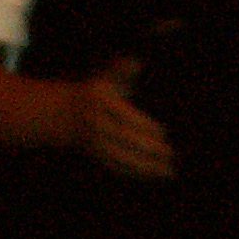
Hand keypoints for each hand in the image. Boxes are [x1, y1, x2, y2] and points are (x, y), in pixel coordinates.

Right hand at [69, 57, 173, 178]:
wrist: (66, 114)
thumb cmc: (98, 94)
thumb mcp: (108, 78)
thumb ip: (122, 70)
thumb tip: (137, 62)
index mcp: (100, 101)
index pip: (124, 117)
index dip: (144, 126)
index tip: (164, 133)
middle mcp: (95, 123)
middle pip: (124, 139)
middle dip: (149, 149)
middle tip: (171, 154)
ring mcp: (93, 142)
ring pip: (121, 157)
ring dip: (146, 167)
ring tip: (168, 171)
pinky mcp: (96, 156)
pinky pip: (117, 167)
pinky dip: (136, 173)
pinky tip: (155, 175)